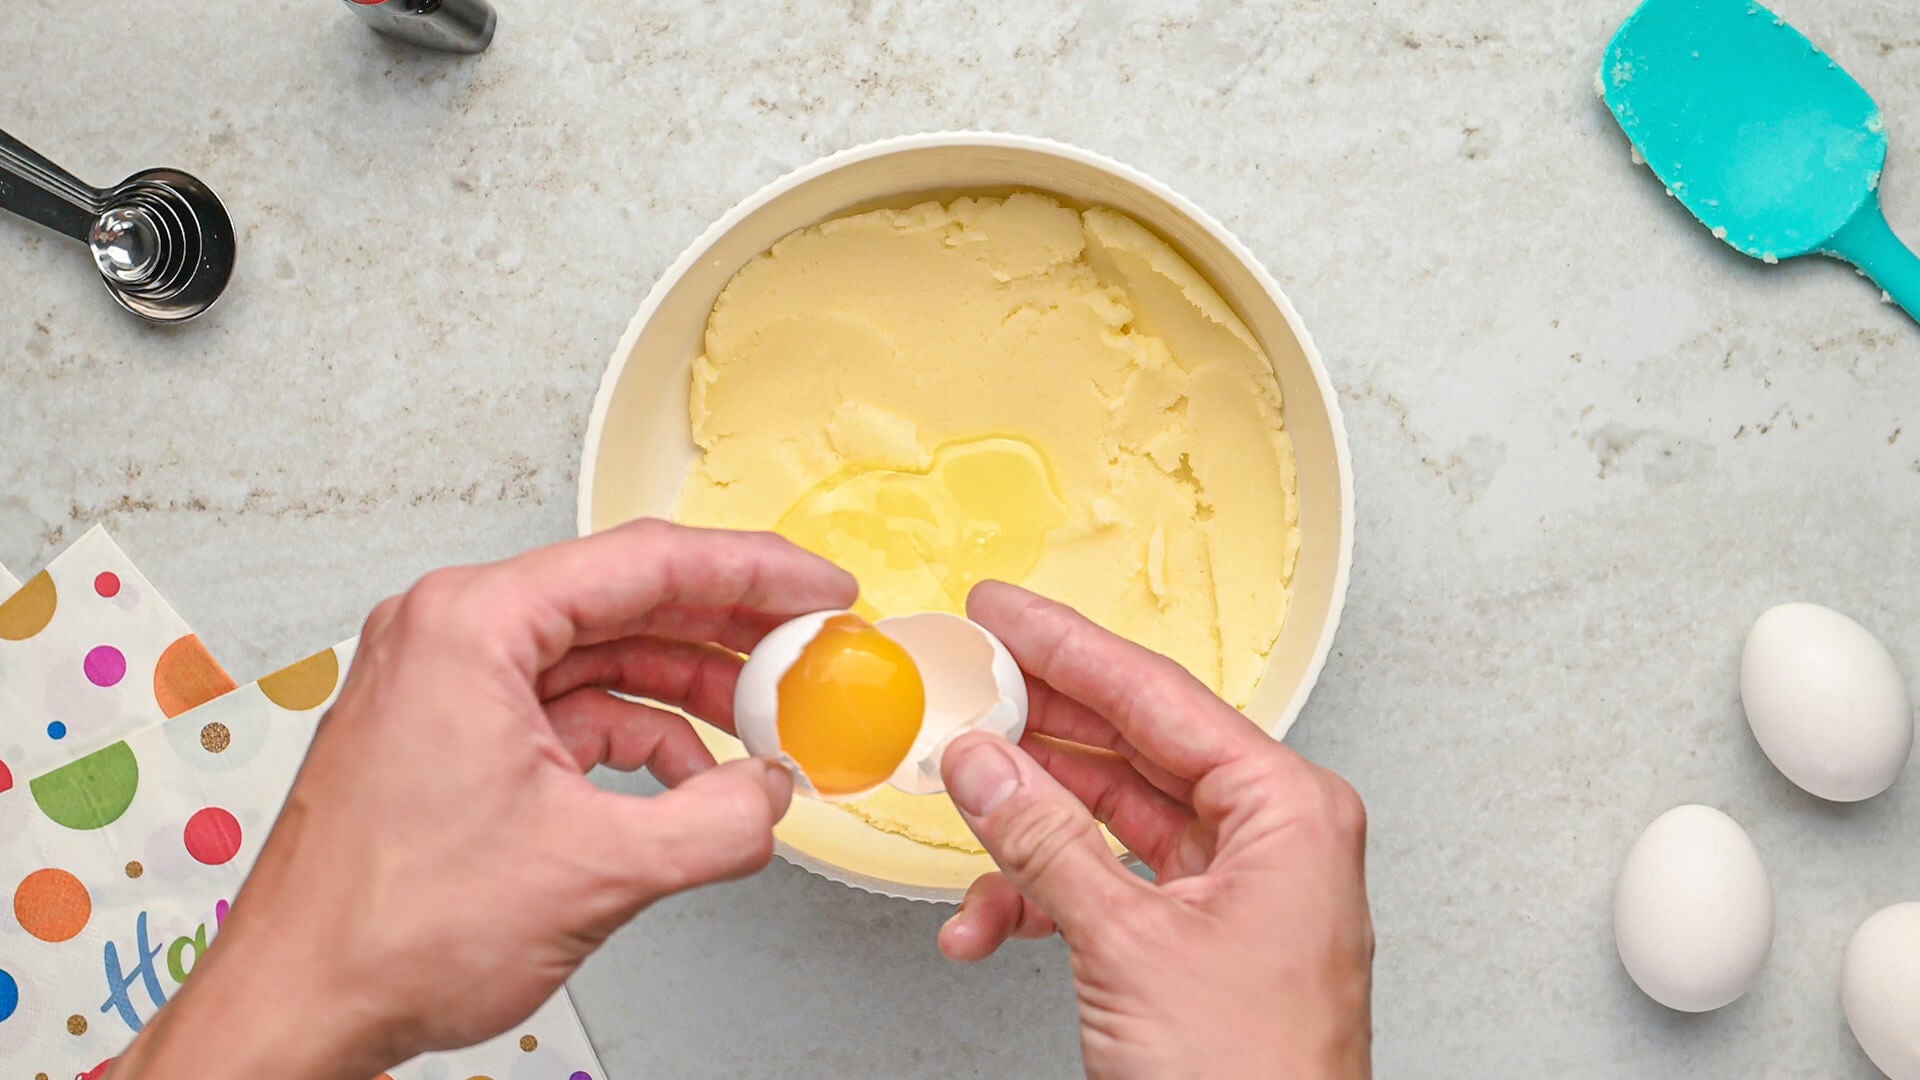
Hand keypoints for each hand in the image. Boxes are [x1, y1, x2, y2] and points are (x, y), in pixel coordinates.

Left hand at [112, 520, 856, 1079]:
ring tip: (764, 723)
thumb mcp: (592, 872)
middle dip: (728, 630)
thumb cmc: (383, 931)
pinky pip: (570, 711)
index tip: (818, 589)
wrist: (298, 1006)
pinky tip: (692, 779)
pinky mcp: (454, 738)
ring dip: (689, 691)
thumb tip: (771, 796)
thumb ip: (714, 824)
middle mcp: (451, 636)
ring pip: (602, 657)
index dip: (754, 572)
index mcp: (471, 626)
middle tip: (807, 646)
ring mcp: (449, 685)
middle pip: (626, 599)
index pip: (646, 563)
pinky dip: (639, 737)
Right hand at [938, 583, 1373, 1078]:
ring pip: (1111, 818)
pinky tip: (985, 919)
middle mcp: (1271, 836)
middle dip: (1039, 729)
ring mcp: (1236, 888)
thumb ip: (1045, 842)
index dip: (1067, 647)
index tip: (1003, 613)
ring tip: (963, 808)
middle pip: (1134, 746)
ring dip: (1027, 826)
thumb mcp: (1127, 944)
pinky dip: (1044, 898)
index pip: (1158, 696)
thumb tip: (986, 763)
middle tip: (971, 682)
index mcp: (1286, 810)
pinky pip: (1111, 885)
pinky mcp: (1199, 938)